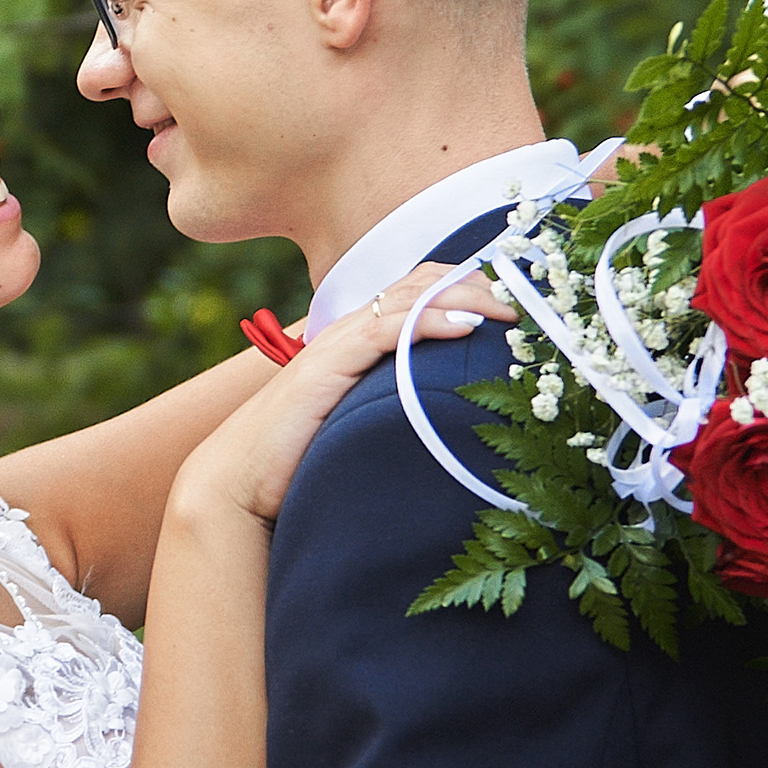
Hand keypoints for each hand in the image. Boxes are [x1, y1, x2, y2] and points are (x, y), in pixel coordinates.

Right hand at [181, 262, 514, 526]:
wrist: (236, 485)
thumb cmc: (298, 465)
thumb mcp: (362, 427)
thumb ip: (398, 410)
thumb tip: (451, 421)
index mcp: (358, 341)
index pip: (422, 290)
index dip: (471, 286)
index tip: (520, 301)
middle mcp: (347, 332)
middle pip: (423, 282)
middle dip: (480, 283)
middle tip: (531, 300)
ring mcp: (335, 345)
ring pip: (408, 298)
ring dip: (466, 297)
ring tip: (512, 309)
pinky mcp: (325, 366)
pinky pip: (382, 330)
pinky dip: (426, 322)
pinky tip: (464, 327)